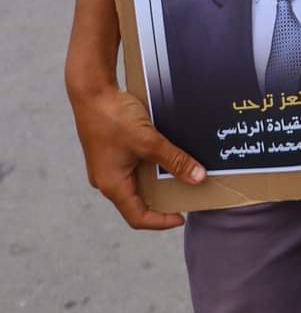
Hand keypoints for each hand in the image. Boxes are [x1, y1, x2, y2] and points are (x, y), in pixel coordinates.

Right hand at [70, 83, 204, 229]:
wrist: (92, 91)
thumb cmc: (113, 117)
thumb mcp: (149, 141)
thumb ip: (174, 160)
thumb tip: (198, 178)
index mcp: (112, 185)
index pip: (138, 217)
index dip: (161, 221)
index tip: (182, 216)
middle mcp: (107, 180)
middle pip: (137, 201)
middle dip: (161, 200)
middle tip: (184, 194)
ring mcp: (107, 166)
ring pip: (135, 182)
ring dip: (157, 181)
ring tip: (179, 174)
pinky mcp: (110, 151)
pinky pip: (132, 166)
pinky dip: (149, 165)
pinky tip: (165, 155)